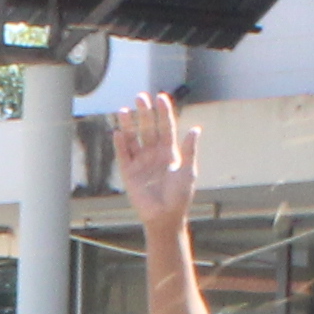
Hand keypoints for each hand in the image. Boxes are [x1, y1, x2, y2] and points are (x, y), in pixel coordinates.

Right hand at [111, 91, 197, 227]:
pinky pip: (123, 155)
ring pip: (133, 138)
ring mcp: (141, 162)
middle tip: (140, 97)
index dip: (163, 113)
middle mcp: (154, 153)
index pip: (166, 127)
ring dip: (129, 124)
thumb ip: (189, 150)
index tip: (161, 98)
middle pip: (148, 128)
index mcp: (170, 152)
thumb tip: (195, 129)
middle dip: (144, 113)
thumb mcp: (188, 171)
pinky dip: (120, 144)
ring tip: (125, 110)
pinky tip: (118, 132)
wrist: (165, 217)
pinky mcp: (129, 173)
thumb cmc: (180, 196)